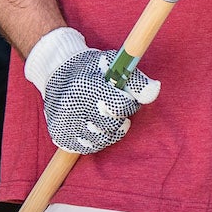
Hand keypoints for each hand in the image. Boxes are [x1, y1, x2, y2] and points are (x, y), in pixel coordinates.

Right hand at [26, 26, 159, 154]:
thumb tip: (154, 91)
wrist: (56, 72)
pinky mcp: (60, 135)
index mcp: (86, 85)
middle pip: (111, 124)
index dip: (129, 103)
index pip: (121, 106)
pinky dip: (96, 139)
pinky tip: (95, 125)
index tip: (126, 98)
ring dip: (110, 129)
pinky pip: (88, 147)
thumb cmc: (92, 69)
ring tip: (105, 115)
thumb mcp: (114, 64)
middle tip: (114, 107)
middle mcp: (72, 105)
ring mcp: (65, 122)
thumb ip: (135, 79)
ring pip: (101, 138)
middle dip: (119, 116)